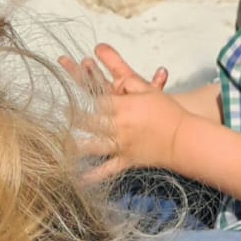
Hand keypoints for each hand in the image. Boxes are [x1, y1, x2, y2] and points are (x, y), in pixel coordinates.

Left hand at [71, 46, 188, 182]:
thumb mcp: (146, 88)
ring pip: (95, 147)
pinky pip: (108, 170)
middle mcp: (120, 127)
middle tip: (57, 117)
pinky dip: (94, 176)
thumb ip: (124, 74)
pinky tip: (79, 181)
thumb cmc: (166, 111)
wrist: (183, 138)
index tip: (64, 93)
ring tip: (60, 149)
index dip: (78, 96)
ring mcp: (123, 146)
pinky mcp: (128, 161)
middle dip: (73, 119)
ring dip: (77, 148)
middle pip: (90, 123)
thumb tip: (104, 59)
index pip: (96, 99)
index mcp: (124, 107)